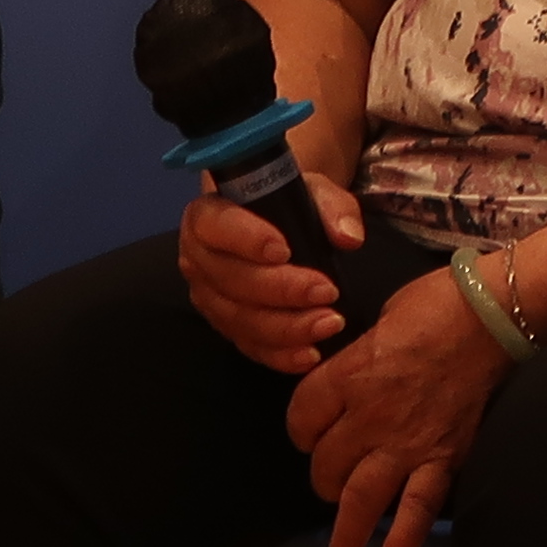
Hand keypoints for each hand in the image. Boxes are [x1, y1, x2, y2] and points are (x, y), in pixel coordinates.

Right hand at [182, 170, 366, 372]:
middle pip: (232, 280)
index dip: (246, 240)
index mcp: (207, 216)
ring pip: (240, 319)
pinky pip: (248, 346)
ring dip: (286, 327)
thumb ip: (331, 207)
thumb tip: (348, 237)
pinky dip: (280, 354)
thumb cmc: (287, 205)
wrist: (276, 227)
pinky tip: (310, 354)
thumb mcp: (312, 192)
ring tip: (328, 323)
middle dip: (281, 291)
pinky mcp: (225, 327)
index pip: (217, 226)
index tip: (284, 250)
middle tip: (327, 292)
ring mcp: (209, 298)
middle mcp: (199, 260)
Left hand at [286, 261, 511, 546]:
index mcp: (350, 375)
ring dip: (347, 531)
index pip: (301, 417)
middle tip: (332, 476)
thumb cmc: (436, 302)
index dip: (300, 428)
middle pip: (325, 465)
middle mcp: (369, 416)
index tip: (309, 430)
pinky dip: (404, 538)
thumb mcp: (379, 319)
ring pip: (362, 498)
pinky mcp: (444, 456)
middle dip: (323, 475)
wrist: (495, 314)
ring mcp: (407, 442)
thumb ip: (359, 358)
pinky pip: (419, 507)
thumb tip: (355, 373)